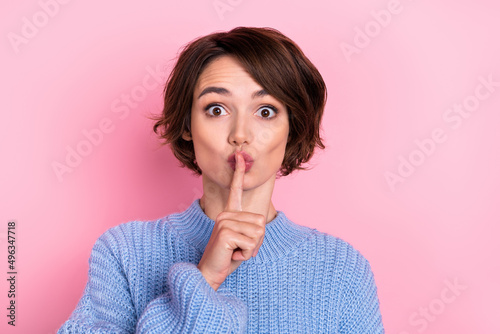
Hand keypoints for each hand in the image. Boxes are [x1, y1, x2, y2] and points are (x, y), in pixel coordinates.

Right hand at [197, 151, 265, 290]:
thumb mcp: (242, 240)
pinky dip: (247, 254)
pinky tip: (233, 255)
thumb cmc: (228, 257)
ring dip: (251, 248)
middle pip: (261, 222)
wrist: (211, 272)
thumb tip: (260, 226)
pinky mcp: (226, 232)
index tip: (239, 155)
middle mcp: (225, 214)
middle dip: (256, 241)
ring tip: (235, 251)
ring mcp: (224, 222)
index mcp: (229, 213)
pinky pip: (251, 243)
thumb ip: (250, 229)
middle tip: (240, 248)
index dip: (239, 172)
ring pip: (258, 234)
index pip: (235, 189)